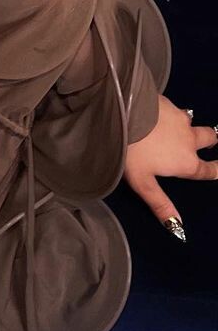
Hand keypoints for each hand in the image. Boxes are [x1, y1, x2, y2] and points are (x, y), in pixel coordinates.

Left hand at [123, 95, 217, 238]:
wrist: (122, 110)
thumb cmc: (132, 151)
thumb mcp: (143, 183)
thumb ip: (161, 204)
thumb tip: (179, 229)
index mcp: (186, 162)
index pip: (208, 170)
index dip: (216, 170)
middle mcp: (189, 139)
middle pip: (209, 138)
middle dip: (211, 141)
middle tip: (209, 142)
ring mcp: (179, 117)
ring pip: (192, 121)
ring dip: (190, 125)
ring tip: (183, 126)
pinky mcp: (167, 101)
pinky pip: (175, 108)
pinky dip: (171, 112)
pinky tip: (161, 112)